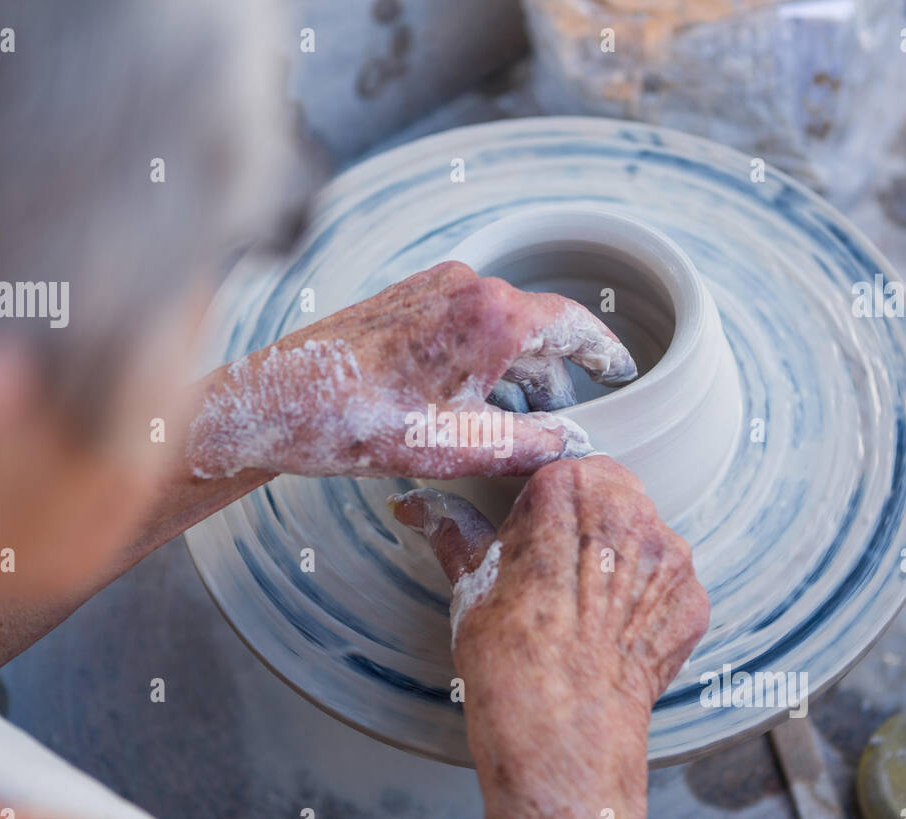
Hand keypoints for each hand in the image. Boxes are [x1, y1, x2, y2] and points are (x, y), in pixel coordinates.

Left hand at [186, 261, 635, 478]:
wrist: (280, 402)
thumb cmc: (363, 424)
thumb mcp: (461, 446)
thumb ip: (531, 443)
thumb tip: (575, 443)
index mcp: (493, 315)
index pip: (574, 325)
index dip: (606, 352)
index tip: (625, 371)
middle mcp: (468, 285)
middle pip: (537, 328)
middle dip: (555, 376)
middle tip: (563, 421)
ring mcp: (433, 286)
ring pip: (501, 327)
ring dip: (516, 371)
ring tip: (516, 421)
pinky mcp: (407, 298)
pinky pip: (466, 322)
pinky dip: (483, 358)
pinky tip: (472, 399)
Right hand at [389, 455, 709, 818]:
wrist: (561, 736)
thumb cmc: (510, 658)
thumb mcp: (470, 582)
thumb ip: (452, 529)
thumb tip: (418, 506)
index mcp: (573, 489)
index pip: (561, 471)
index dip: (539, 507)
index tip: (525, 536)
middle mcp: (635, 513)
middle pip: (610, 500)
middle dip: (583, 530)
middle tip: (549, 576)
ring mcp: (673, 560)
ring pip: (642, 542)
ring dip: (617, 564)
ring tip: (578, 612)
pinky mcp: (693, 604)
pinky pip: (666, 588)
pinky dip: (643, 605)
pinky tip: (608, 634)